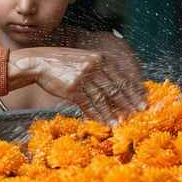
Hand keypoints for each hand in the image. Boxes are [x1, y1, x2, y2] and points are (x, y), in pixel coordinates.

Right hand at [13, 45, 145, 123]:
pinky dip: (97, 115)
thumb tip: (113, 86)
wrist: (39, 62)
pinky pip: (88, 105)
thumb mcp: (83, 59)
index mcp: (99, 59)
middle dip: (128, 103)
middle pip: (115, 88)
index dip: (133, 91)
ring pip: (103, 99)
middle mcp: (93, 66)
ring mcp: (83, 77)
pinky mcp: (73, 89)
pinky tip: (103, 122)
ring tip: (120, 123)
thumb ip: (98, 69)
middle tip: (139, 113)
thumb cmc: (62, 63)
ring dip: (112, 113)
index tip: (142, 101)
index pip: (121, 77)